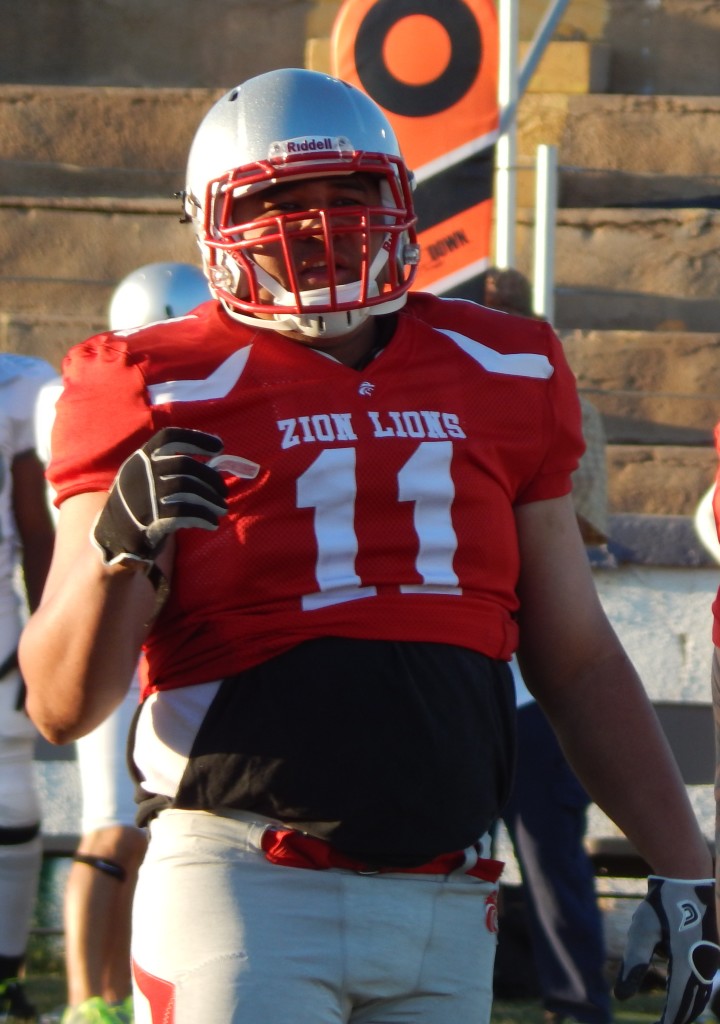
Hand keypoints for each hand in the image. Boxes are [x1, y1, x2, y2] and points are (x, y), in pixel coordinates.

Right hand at [92, 427, 227, 567]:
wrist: (112, 538)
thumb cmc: (137, 504)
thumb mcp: (144, 478)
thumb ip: (169, 466)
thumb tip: (212, 456)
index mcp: (140, 459)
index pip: (169, 438)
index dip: (197, 439)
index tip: (219, 447)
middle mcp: (141, 473)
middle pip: (185, 465)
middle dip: (210, 477)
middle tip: (223, 490)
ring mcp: (144, 496)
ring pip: (188, 488)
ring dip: (211, 499)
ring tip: (222, 508)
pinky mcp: (150, 519)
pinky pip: (184, 512)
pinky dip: (203, 517)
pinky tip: (212, 523)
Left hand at [615, 876, 719, 1023]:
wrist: (688, 879)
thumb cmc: (661, 904)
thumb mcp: (642, 932)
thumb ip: (633, 964)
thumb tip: (619, 996)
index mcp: (687, 964)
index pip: (678, 1004)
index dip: (668, 1021)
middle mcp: (704, 966)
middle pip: (693, 1005)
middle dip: (679, 1018)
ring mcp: (710, 959)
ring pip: (701, 995)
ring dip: (687, 1008)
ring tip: (671, 1017)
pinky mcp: (711, 952)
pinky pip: (703, 982)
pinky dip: (692, 994)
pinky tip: (680, 994)